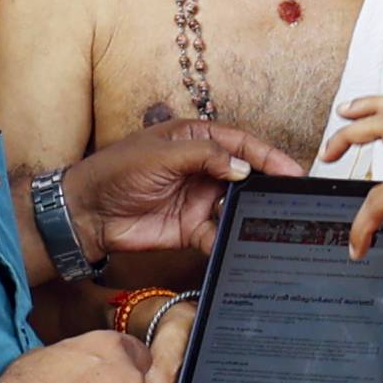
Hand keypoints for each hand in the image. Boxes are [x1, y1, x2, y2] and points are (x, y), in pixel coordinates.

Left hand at [62, 118, 307, 264]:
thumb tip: (243, 168)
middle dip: (267, 185)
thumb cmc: (117, 172)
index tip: (292, 171)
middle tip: (293, 197)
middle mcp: (201, 168)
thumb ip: (207, 156)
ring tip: (274, 221)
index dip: (268, 156)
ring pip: (236, 206)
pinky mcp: (190, 228)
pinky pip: (218, 234)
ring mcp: (198, 199)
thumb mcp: (163, 154)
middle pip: (244, 175)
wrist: (88, 213)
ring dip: (252, 213)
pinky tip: (241, 243)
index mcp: (195, 139)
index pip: (240, 143)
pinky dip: (229, 239)